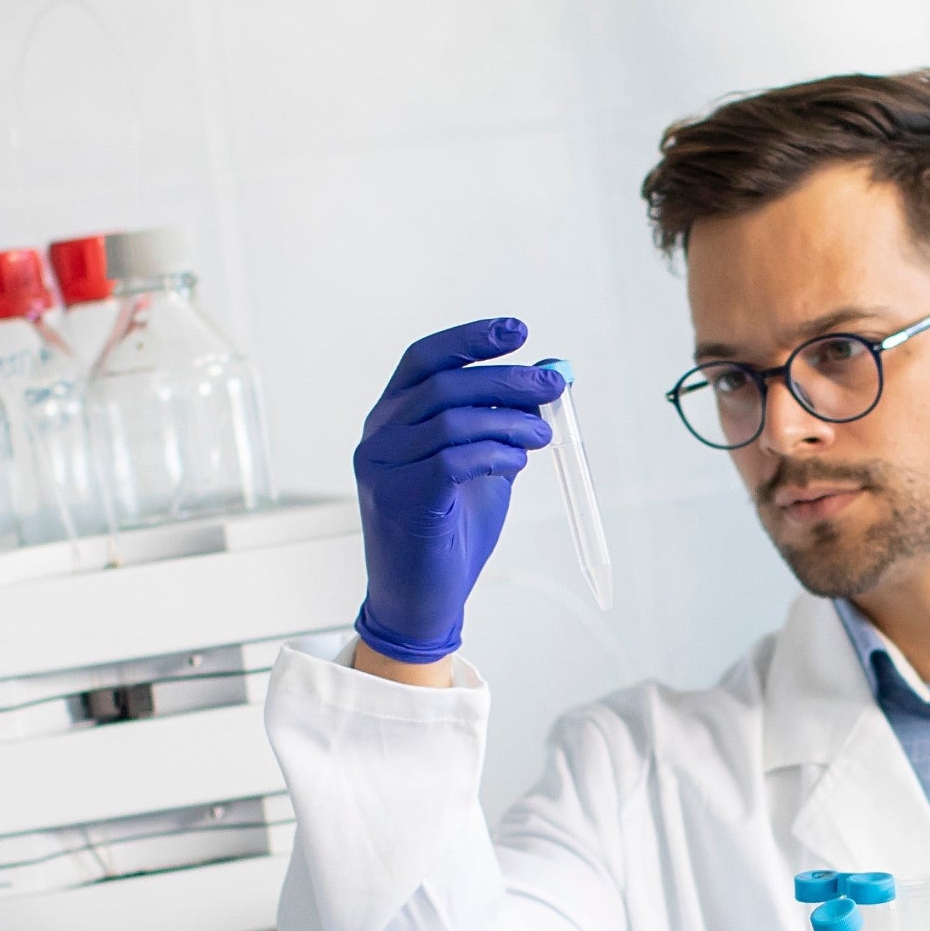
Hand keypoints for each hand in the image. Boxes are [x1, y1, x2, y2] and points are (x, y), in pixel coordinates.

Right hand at [352, 317, 566, 664]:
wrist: (421, 600)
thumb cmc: (448, 532)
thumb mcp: (483, 465)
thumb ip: (505, 422)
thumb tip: (550, 376)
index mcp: (391, 419)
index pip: (425, 360)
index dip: (470, 339)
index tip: (518, 331)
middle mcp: (378, 436)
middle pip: (445, 384)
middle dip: (506, 379)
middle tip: (551, 386)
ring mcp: (382, 467)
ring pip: (452, 421)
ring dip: (509, 422)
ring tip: (543, 434)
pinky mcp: (399, 499)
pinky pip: (453, 460)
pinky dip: (494, 454)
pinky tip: (516, 463)